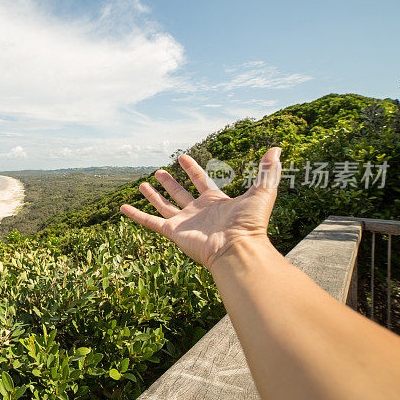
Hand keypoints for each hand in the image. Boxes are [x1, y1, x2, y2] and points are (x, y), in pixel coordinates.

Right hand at [121, 147, 280, 270]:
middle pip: (180, 193)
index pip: (201, 181)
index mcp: (215, 202)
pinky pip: (150, 222)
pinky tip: (123, 207)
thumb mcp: (262, 193)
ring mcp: (184, 222)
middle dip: (170, 183)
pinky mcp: (172, 232)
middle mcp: (198, 212)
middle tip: (159, 171)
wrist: (238, 250)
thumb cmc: (250, 224)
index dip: (193, 169)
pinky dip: (136, 215)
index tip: (183, 157)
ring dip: (153, 196)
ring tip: (142, 184)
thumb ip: (267, 171)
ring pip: (164, 206)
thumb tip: (277, 149)